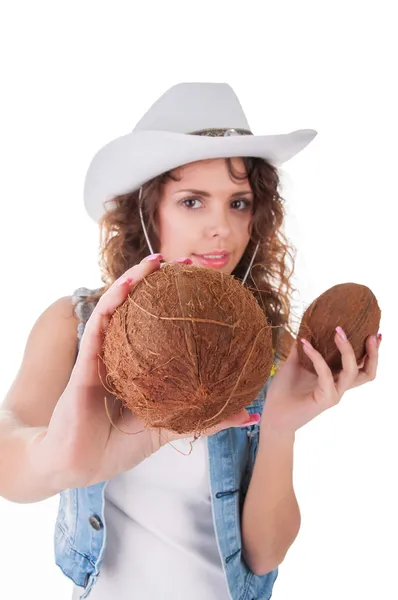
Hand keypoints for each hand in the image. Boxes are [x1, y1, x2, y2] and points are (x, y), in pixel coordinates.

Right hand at [36, 254, 256, 488]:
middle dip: (158, 279)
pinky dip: (112, 301)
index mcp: (138, 366)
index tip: (202, 283)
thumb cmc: (118, 448)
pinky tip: (128, 285)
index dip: (176, 301)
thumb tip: (250, 414)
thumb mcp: (170, 429)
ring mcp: (101, 353)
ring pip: (116, 306)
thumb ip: (206, 420)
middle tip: (184, 262)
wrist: (80, 467)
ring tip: (156, 261)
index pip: (157, 324)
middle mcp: (119, 353)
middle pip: (138, 307)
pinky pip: (98, 324)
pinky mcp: (85, 360)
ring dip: (134, 279)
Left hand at [261, 329, 381, 434]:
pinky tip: (305, 344)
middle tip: (369, 334)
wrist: (273, 414)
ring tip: (337, 332)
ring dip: (346, 350)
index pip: (362, 366)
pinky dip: (316, 357)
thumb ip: (302, 349)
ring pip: (352, 373)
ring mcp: (334, 394)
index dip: (372, 352)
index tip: (374, 333)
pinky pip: (325, 374)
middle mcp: (339, 386)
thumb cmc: (283, 391)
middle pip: (367, 372)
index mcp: (336, 378)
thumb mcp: (293, 364)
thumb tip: (304, 329)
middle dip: (372, 353)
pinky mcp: (325, 399)